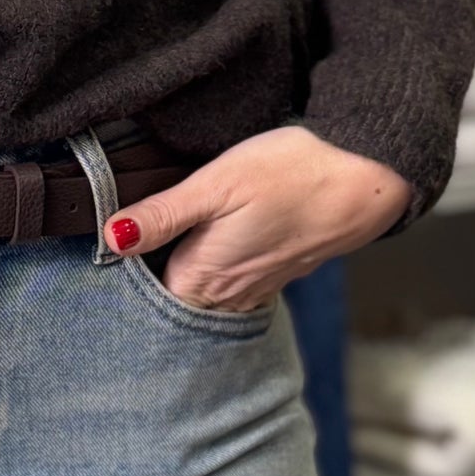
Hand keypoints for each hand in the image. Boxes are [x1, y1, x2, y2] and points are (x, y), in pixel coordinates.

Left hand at [107, 127, 409, 312]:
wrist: (363, 175)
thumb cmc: (290, 174)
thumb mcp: (214, 184)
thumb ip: (162, 215)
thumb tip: (111, 238)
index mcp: (204, 278)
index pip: (145, 298)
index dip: (127, 275)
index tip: (114, 247)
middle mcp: (229, 295)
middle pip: (175, 301)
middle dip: (152, 280)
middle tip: (136, 242)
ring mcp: (257, 287)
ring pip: (206, 295)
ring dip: (187, 275)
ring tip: (167, 244)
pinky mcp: (277, 272)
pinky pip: (235, 285)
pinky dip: (220, 270)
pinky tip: (217, 242)